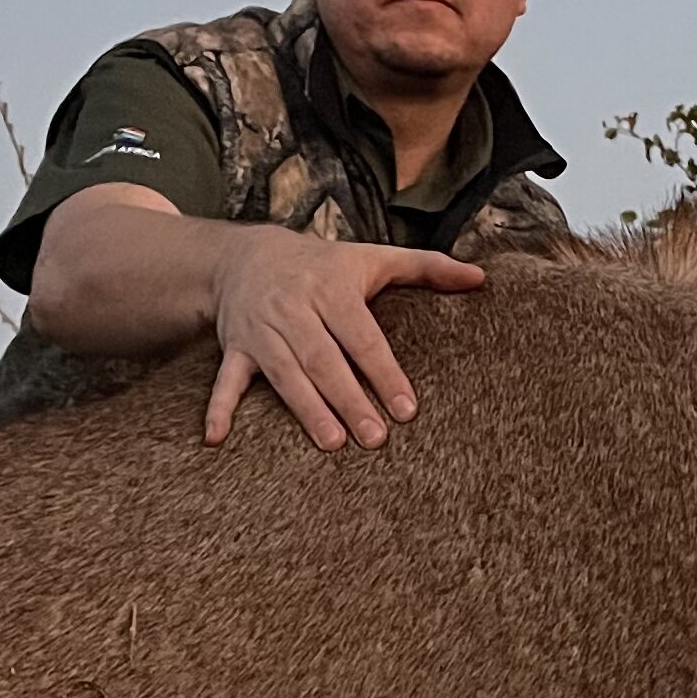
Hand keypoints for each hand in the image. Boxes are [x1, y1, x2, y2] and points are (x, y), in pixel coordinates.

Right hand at [204, 233, 487, 449]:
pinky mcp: (233, 347)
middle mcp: (295, 307)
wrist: (245, 254)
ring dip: (305, 408)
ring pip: (284, 372)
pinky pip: (225, 379)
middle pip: (324, 358)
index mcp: (331, 287)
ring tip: (331, 443)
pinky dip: (219, 407)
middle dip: (348, 398)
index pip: (361, 335)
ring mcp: (261, 330)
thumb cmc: (322, 265)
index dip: (383, 371)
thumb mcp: (372, 257)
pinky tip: (216, 439)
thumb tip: (481, 277)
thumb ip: (428, 268)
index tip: (406, 408)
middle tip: (374, 438)